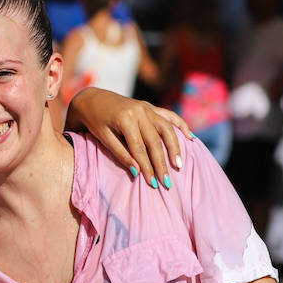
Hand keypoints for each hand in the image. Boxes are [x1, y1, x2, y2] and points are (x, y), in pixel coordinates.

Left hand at [68, 87, 192, 187]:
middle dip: (162, 163)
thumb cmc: (95, 121)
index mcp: (125, 119)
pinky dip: (181, 125)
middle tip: (167, 182)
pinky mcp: (150, 106)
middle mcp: (139, 111)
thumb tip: (137, 171)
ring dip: (175, 147)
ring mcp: (146, 107)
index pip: (139, 149)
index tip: (152, 183)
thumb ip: (120, 153)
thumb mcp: (103, 137)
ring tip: (179, 165)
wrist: (92, 99)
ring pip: (167, 129)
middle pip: (155, 141)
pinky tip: (190, 137)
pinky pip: (169, 115)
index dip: (146, 167)